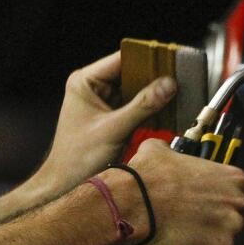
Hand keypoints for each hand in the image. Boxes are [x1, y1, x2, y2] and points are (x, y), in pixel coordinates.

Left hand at [34, 51, 176, 195]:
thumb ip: (143, 106)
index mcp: (85, 82)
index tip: (170, 59)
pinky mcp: (112, 118)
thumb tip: (168, 85)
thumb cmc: (76, 159)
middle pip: (131, 74)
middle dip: (153, 78)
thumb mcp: (114, 129)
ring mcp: (103, 103)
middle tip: (178, 79)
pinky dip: (149, 109)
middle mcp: (93, 88)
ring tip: (175, 93)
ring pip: (136, 91)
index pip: (122, 59)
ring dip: (153, 94)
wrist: (65, 186)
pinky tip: (166, 109)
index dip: (146, 58)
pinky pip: (136, 107)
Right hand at [123, 139, 243, 244]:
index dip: (242, 206)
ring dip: (207, 238)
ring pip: (224, 239)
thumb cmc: (149, 175)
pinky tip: (176, 242)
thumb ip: (175, 155)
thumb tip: (164, 154)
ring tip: (181, 232)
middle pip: (241, 220)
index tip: (224, 208)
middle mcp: (238, 202)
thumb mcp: (162, 151)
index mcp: (233, 178)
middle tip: (197, 221)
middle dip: (221, 222)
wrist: (134, 202)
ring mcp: (230, 228)